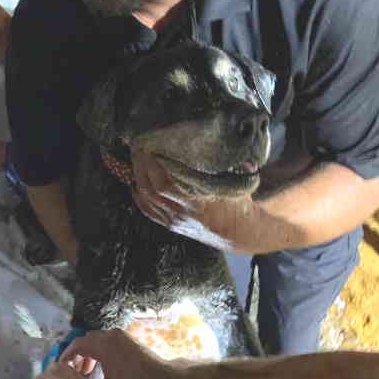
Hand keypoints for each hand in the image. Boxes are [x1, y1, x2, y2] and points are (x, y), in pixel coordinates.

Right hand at [41, 329, 183, 378]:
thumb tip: (54, 374)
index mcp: (105, 343)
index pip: (75, 345)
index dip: (64, 359)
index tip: (60, 376)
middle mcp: (113, 335)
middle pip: (86, 341)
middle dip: (75, 358)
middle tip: (74, 377)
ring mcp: (123, 337)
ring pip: (96, 342)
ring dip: (87, 356)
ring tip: (86, 375)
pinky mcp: (129, 342)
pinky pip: (107, 343)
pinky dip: (99, 354)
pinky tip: (100, 372)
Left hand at [130, 148, 248, 250]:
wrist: (237, 233)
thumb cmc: (238, 206)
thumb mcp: (239, 185)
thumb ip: (240, 168)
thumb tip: (243, 149)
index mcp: (197, 203)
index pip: (165, 184)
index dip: (154, 166)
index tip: (151, 147)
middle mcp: (182, 213)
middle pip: (150, 189)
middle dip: (141, 166)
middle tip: (139, 146)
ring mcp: (174, 220)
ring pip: (146, 199)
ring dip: (137, 177)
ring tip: (137, 158)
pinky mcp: (171, 225)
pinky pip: (148, 211)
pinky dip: (138, 196)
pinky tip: (135, 183)